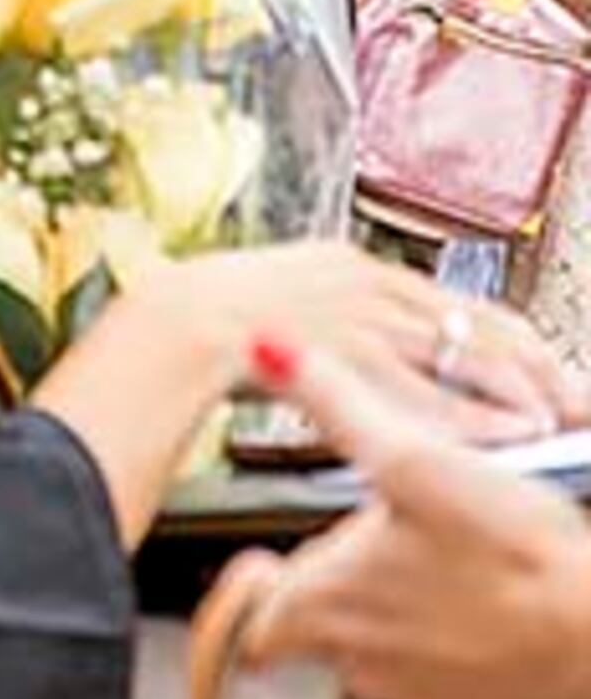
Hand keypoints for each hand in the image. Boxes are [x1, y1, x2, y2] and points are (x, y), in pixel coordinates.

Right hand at [151, 241, 576, 444]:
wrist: (151, 332)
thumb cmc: (194, 333)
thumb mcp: (269, 312)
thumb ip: (324, 332)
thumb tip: (354, 364)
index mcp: (347, 265)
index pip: (456, 301)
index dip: (513, 340)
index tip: (549, 369)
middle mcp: (362, 281)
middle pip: (476, 322)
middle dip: (538, 366)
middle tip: (576, 399)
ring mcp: (353, 315)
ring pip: (462, 354)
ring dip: (519, 392)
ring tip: (558, 421)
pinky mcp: (341, 353)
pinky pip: (424, 391)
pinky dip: (475, 415)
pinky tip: (508, 434)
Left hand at [246, 334, 590, 698]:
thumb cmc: (528, 560)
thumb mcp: (424, 462)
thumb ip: (338, 404)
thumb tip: (268, 346)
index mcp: (330, 600)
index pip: (254, 599)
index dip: (250, 584)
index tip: (251, 575)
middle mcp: (357, 665)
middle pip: (315, 644)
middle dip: (326, 620)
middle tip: (351, 595)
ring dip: (369, 678)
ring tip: (406, 644)